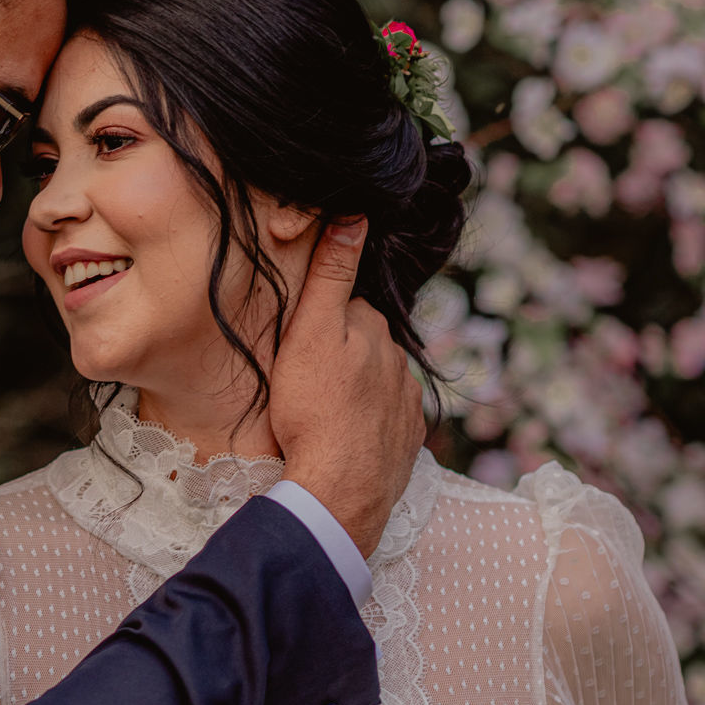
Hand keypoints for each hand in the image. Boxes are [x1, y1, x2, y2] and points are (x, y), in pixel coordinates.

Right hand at [269, 219, 425, 556]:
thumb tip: (355, 214)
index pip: (346, 308)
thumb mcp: (310, 334)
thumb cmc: (312, 410)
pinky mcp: (407, 440)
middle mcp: (398, 362)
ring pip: (376, 381)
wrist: (338, 490)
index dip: (319, 320)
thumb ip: (331, 275)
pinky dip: (367, 421)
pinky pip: (386, 419)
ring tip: (320, 411)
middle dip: (341, 352)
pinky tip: (343, 435)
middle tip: (303, 378)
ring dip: (354, 388)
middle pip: (363, 344)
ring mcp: (406, 403)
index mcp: (373, 331)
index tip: (297, 340)